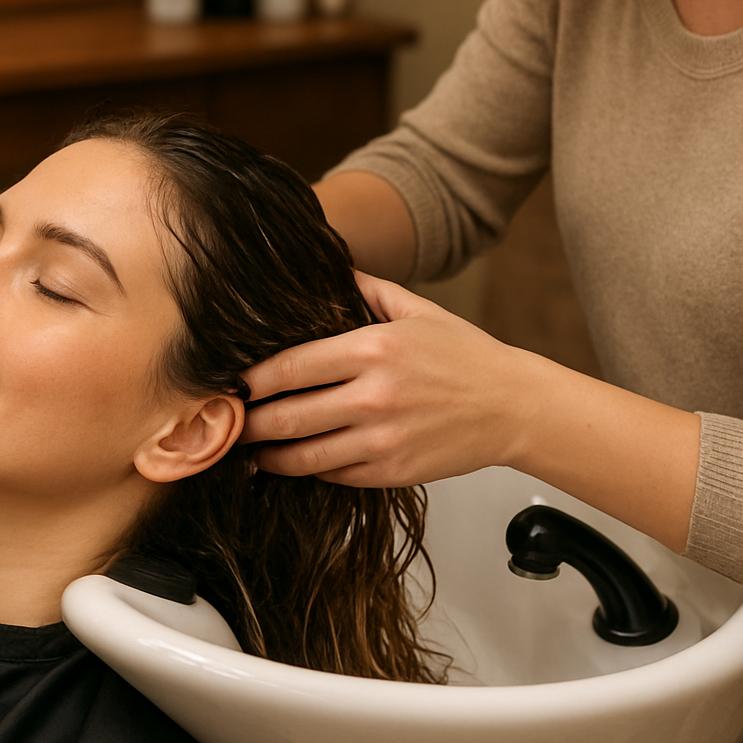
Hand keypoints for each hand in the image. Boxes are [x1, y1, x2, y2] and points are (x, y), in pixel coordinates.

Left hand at [241, 272, 524, 486]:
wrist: (513, 406)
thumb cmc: (466, 356)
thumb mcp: (417, 309)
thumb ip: (367, 288)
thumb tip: (327, 267)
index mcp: (373, 348)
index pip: (290, 367)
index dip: (252, 379)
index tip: (234, 382)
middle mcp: (373, 396)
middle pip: (286, 416)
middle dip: (249, 422)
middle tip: (228, 421)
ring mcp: (382, 439)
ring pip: (303, 455)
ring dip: (269, 455)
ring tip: (250, 450)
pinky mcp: (392, 471)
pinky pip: (333, 475)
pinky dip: (309, 469)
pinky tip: (295, 461)